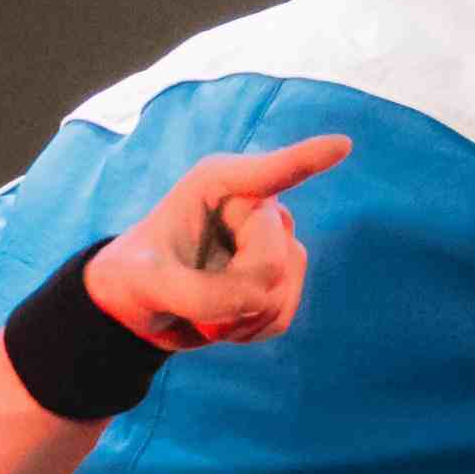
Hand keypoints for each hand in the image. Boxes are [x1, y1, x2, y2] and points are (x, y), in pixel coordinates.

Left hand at [84, 133, 347, 350]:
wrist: (139, 307)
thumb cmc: (132, 278)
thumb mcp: (145, 285)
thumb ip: (195, 293)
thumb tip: (254, 299)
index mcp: (216, 185)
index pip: (269, 173)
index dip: (307, 160)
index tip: (342, 145)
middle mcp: (252, 205)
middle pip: (273, 261)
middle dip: (236, 293)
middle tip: (190, 297)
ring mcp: (271, 240)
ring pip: (283, 290)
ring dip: (240, 315)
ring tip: (201, 310)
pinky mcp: (280, 275)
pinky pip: (284, 313)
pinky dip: (251, 328)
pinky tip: (223, 320)